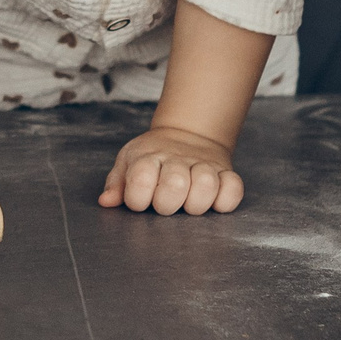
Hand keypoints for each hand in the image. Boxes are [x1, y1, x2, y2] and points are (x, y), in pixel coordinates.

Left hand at [99, 124, 244, 215]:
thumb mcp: (128, 163)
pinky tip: (213, 202)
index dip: (137, 199)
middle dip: (167, 203)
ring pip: (206, 185)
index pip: (140, 180)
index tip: (139, 201)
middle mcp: (177, 160)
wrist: (187, 134)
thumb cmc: (152, 157)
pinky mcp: (226, 172)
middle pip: (175, 184)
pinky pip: (234, 188)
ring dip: (196, 202)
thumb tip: (106, 201)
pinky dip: (225, 200)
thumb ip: (117, 184)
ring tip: (188, 204)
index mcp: (148, 157)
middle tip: (165, 205)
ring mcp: (204, 165)